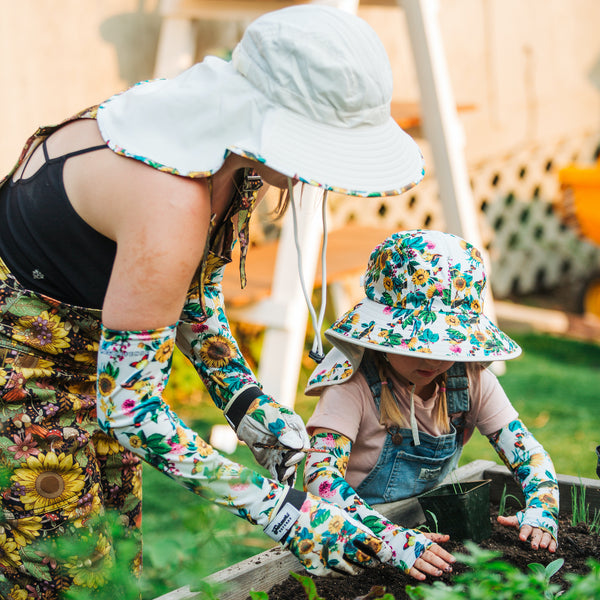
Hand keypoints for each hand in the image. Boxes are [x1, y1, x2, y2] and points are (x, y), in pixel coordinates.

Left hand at [235, 395, 309, 484]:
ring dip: (287, 474)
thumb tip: (298, 446)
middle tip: (285, 466)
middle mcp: (290, 442)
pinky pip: (276, 471)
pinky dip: (277, 478)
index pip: (303, 443)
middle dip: (292, 463)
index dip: (300, 452)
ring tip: (283, 479)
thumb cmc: (260, 410)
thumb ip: (283, 430)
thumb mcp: (271, 416)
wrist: (243, 414)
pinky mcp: (270, 460)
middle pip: (296, 457)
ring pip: (288, 466)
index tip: (293, 456)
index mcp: (295, 429)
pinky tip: (278, 484)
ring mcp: (281, 452)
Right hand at [265, 490, 391, 575]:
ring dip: (359, 568)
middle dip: (374, 562)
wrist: (290, 517)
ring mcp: (328, 559)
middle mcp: (339, 546)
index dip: (383, 552)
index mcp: (347, 529)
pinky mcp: (317, 568)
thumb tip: (371, 540)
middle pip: (365, 561)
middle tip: (377, 561)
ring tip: (361, 565)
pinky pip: (336, 575)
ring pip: (352, 571)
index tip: (387, 553)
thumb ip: (355, 528)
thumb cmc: (317, 511)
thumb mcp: (339, 514)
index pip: (373, 545)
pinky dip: (343, 572)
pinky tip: (344, 566)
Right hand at [379, 525, 454, 580]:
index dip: (444, 554)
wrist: (389, 537)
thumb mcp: (421, 535)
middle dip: (439, 562)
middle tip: (448, 568)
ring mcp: (410, 556)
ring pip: (421, 563)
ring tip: (439, 573)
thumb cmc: (408, 537)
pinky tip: (423, 577)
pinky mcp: (404, 563)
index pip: (435, 548)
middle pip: (430, 556)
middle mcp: (417, 549)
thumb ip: (435, 537)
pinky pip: (410, 569)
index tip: (453, 560)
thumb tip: (447, 537)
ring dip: (430, 569)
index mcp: (423, 542)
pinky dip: (416, 574)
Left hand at [497, 515, 556, 551]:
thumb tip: (498, 518)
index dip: (524, 533)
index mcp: (529, 523)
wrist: (542, 511)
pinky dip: (553, 545)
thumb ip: (509, 521)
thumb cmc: (527, 519)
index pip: (526, 528)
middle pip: (537, 534)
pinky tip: (552, 550)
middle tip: (534, 547)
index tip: (521, 538)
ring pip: (546, 537)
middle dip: (535, 540)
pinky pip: (553, 541)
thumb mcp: (518, 520)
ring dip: (545, 542)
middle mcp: (538, 527)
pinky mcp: (552, 536)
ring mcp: (546, 532)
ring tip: (543, 547)